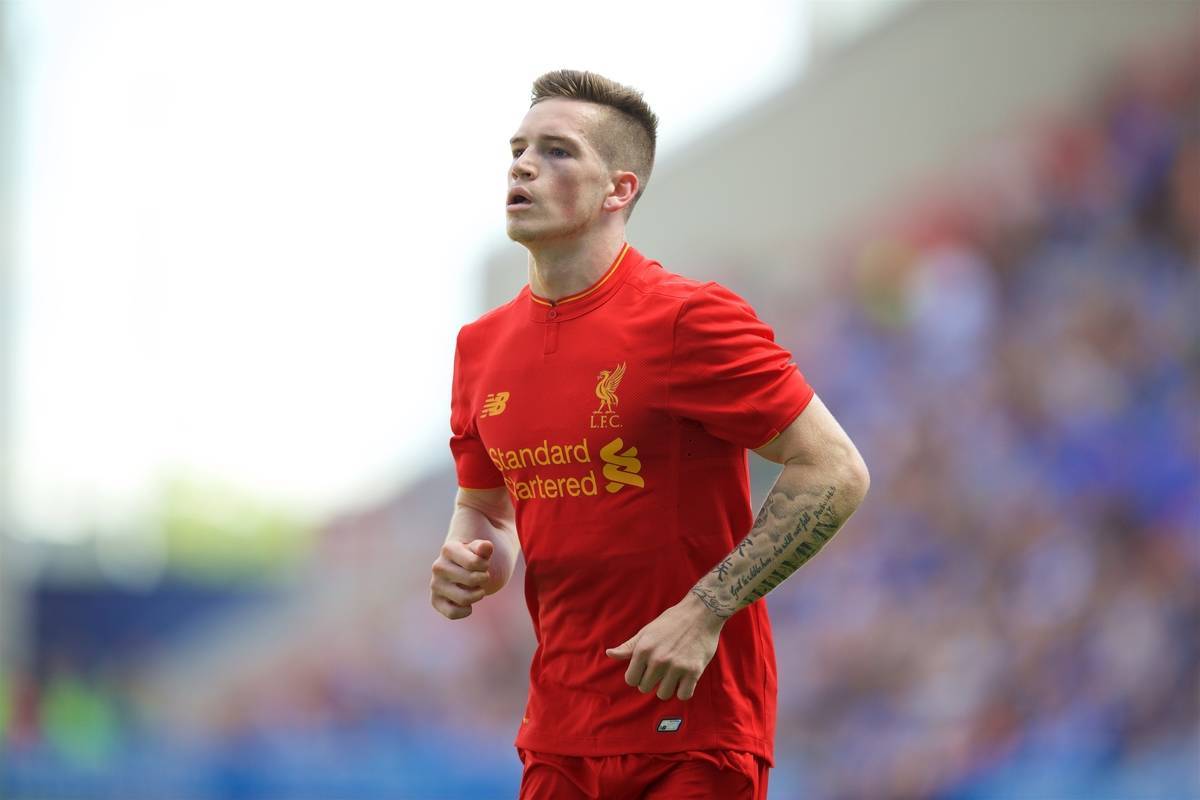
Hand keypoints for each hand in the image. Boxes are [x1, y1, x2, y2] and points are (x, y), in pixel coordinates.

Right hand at [430, 539, 493, 619]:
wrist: (463, 568)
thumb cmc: (474, 557)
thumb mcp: (480, 550)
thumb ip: (484, 548)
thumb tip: (485, 547)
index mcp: (448, 549)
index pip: (474, 563)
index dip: (485, 566)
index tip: (484, 564)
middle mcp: (438, 567)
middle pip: (472, 581)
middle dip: (483, 579)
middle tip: (481, 576)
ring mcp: (435, 585)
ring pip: (465, 599)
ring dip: (478, 595)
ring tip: (477, 588)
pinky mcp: (435, 601)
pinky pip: (453, 613)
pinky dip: (466, 611)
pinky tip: (469, 604)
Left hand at [605, 594, 724, 700]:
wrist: (700, 613)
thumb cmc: (671, 621)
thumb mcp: (646, 632)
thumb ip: (628, 647)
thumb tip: (609, 654)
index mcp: (643, 650)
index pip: (631, 680)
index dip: (638, 675)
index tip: (646, 669)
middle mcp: (658, 660)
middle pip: (645, 688)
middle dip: (652, 681)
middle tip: (662, 669)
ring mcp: (676, 666)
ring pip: (664, 694)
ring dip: (668, 687)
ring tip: (673, 674)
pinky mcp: (694, 671)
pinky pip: (683, 695)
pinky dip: (683, 690)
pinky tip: (685, 679)